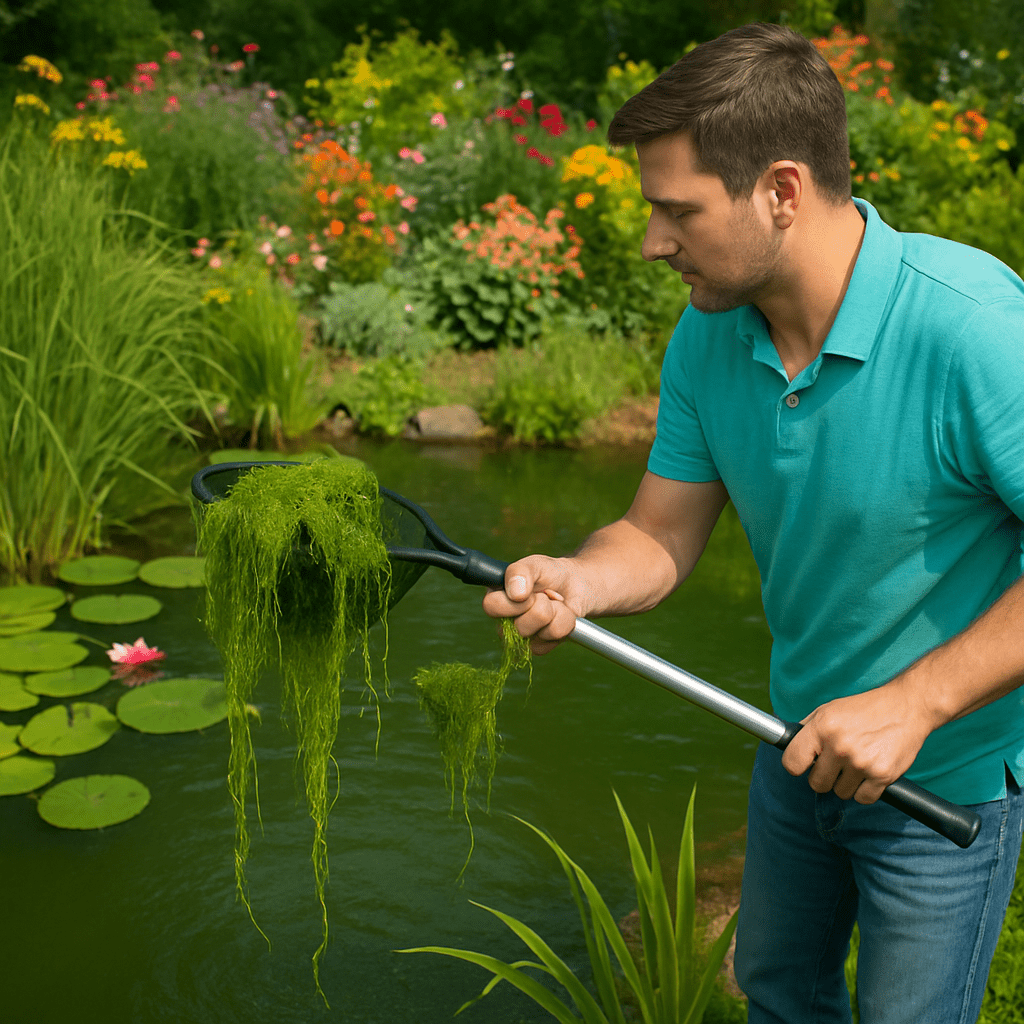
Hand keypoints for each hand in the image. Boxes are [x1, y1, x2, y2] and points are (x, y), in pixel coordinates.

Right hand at [481, 555, 585, 653]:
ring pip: (541, 631)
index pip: (491, 606)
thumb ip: (520, 571)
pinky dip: (566, 621)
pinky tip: (561, 614)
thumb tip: (515, 594)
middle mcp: (505, 621)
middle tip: (544, 595)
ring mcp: (522, 637)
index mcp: (496, 599)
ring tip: (555, 603)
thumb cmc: (549, 573)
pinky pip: (555, 636)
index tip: (527, 592)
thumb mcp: (535, 564)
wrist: (576, 584)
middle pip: (520, 626)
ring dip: (557, 612)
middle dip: (541, 605)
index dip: (514, 602)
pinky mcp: (540, 646)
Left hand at [780, 680, 937, 803]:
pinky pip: (862, 798)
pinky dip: (865, 790)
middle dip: (825, 776)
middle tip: (837, 763)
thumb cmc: (864, 709)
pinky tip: (870, 772)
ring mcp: (861, 762)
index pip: (792, 763)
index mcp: (822, 727)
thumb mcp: (829, 709)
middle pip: (817, 784)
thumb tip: (786, 745)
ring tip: (857, 762)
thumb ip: (806, 729)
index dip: (797, 766)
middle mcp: (839, 746)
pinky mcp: (882, 775)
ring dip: (846, 783)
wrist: (906, 707)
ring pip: (840, 792)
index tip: (806, 764)